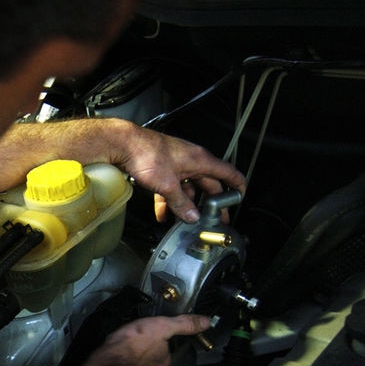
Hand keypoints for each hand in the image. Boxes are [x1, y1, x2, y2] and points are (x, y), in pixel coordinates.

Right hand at [102, 314, 209, 365]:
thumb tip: (206, 322)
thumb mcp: (163, 326)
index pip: (169, 347)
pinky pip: (124, 365)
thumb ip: (184, 324)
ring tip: (128, 342)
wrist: (109, 362)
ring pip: (139, 361)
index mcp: (164, 359)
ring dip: (135, 354)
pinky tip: (117, 352)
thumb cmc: (134, 344)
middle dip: (149, 347)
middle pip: (155, 355)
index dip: (163, 338)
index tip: (155, 330)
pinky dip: (122, 359)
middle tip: (140, 334)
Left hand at [107, 120, 246, 222]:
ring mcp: (175, 164)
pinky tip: (163, 213)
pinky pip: (170, 188)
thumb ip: (181, 203)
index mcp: (200, 160)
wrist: (123, 144)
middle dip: (209, 203)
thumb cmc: (146, 153)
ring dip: (185, 206)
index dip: (237, 185)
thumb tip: (192, 216)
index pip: (228, 172)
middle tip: (213, 218)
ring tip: (183, 221)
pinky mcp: (160, 169)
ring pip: (186, 189)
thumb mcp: (167, 185)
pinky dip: (168, 201)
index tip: (241, 197)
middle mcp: (190, 160)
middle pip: (207, 184)